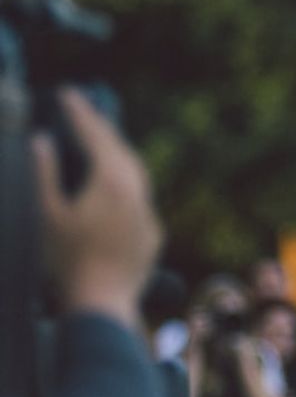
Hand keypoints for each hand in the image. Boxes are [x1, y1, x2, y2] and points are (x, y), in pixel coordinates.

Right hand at [32, 89, 161, 326]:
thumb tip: (42, 141)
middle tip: (84, 111)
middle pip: (122, 150)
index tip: (70, 92)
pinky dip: (127, 184)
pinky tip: (116, 188)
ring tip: (100, 142)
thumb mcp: (47, 214)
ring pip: (137, 174)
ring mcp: (148, 214)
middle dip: (102, 129)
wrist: (102, 303)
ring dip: (118, 155)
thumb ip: (44, 174)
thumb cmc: (67, 261)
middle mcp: (137, 193)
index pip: (96, 136)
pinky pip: (141, 199)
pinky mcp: (153, 235)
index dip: (81, 113)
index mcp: (112, 181)